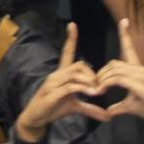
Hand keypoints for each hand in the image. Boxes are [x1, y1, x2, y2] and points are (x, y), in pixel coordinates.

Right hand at [14, 22, 109, 143]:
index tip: (72, 24)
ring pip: (74, 74)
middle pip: (78, 65)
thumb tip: (107, 116)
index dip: (71, 39)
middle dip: (91, 75)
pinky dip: (81, 89)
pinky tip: (89, 94)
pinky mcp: (51, 94)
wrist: (36, 119)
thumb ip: (91, 108)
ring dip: (88, 82)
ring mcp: (53, 83)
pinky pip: (69, 87)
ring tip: (95, 92)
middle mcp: (56, 75)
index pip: (66, 52)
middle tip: (99, 88)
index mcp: (62, 74)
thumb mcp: (75, 107)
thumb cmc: (53, 108)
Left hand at [94, 19, 143, 142]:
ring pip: (114, 69)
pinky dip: (107, 84)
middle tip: (95, 85)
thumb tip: (108, 111)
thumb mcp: (132, 106)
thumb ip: (119, 106)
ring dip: (103, 79)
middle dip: (102, 73)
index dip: (126, 35)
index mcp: (139, 70)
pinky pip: (118, 78)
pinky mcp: (140, 83)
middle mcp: (140, 68)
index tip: (123, 21)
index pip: (130, 48)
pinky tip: (102, 91)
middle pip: (114, 62)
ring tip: (98, 90)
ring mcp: (140, 74)